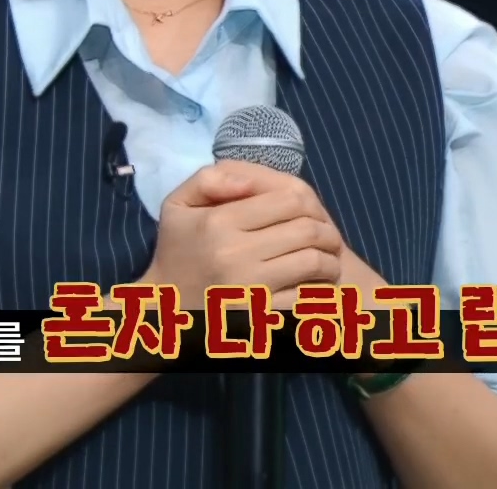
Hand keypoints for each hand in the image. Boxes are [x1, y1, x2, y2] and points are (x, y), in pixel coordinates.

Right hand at [141, 160, 344, 309]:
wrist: (166, 308)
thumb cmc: (178, 250)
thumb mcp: (179, 205)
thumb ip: (210, 179)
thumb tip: (250, 179)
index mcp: (219, 222)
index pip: (289, 200)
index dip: (309, 202)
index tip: (312, 212)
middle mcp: (235, 253)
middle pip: (308, 230)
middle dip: (327, 232)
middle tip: (329, 238)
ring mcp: (250, 288)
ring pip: (313, 262)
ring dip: (330, 260)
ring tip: (328, 260)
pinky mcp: (260, 316)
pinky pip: (306, 297)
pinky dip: (319, 290)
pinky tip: (315, 286)